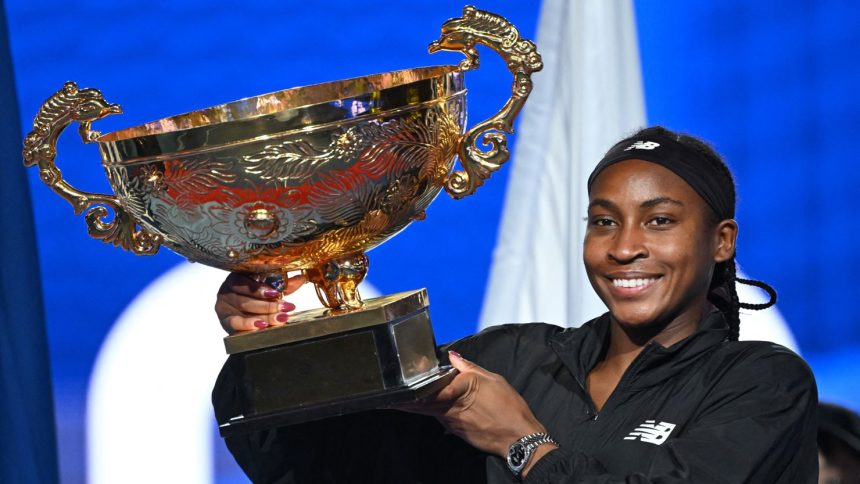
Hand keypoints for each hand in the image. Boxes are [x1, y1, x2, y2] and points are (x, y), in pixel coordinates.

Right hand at [215, 272, 305, 333]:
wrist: (239, 311)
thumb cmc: (253, 295)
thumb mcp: (268, 288)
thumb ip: (283, 285)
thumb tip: (301, 278)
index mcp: (236, 277)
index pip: (246, 282)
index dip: (261, 288)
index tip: (277, 293)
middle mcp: (226, 291)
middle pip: (247, 299)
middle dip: (268, 305)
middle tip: (285, 308)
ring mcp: (223, 307)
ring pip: (243, 312)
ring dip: (263, 316)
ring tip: (279, 318)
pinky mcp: (224, 322)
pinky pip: (235, 324)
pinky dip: (248, 325)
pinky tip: (260, 325)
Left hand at [405, 351, 553, 460]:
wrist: (519, 437)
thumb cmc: (509, 406)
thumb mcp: (492, 379)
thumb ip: (469, 368)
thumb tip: (453, 356)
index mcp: (461, 390)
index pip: (431, 389)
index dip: (413, 390)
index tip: (398, 388)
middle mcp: (453, 408)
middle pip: (424, 403)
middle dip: (406, 401)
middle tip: (388, 399)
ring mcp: (454, 422)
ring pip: (430, 412)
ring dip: (414, 408)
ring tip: (399, 402)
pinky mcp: (457, 431)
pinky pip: (441, 419)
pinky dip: (432, 413)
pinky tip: (426, 410)